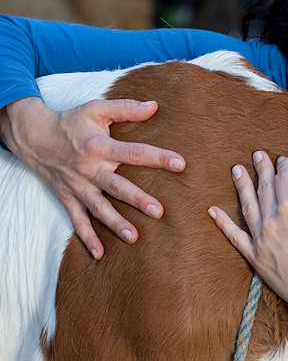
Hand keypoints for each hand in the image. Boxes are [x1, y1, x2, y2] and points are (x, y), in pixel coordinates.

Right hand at [0, 95, 184, 258]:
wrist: (34, 136)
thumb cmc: (70, 122)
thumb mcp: (96, 108)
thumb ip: (125, 108)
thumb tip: (154, 105)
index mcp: (99, 146)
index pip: (133, 152)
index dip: (157, 157)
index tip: (180, 163)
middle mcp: (89, 168)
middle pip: (117, 185)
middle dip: (137, 199)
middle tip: (158, 211)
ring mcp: (78, 186)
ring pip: (98, 208)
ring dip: (115, 223)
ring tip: (133, 237)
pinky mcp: (67, 198)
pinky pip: (78, 221)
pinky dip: (87, 238)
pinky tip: (100, 254)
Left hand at [209, 153, 287, 360]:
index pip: (286, 180)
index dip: (284, 167)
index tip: (283, 160)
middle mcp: (274, 220)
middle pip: (265, 188)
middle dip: (262, 169)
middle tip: (257, 155)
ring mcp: (261, 238)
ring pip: (247, 205)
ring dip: (241, 185)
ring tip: (236, 170)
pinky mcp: (254, 256)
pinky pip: (234, 236)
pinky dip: (223, 222)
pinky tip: (213, 210)